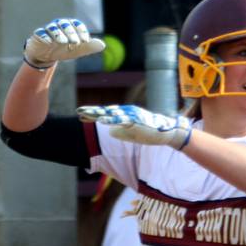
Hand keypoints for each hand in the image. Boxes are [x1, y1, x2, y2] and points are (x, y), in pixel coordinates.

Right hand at [23, 18, 104, 68]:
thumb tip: (103, 45)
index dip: (82, 31)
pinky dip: (45, 36)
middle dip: (71, 32)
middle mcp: (59, 26)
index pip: (77, 24)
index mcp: (70, 27)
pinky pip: (41, 33)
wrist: (47, 56)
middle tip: (76, 42)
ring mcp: (48, 30)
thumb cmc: (65, 50)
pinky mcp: (38, 35)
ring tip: (64, 42)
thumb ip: (89, 47)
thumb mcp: (79, 50)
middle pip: (65, 24)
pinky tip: (50, 42)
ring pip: (53, 28)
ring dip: (59, 34)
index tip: (86, 41)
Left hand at [77, 105, 191, 149]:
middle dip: (92, 112)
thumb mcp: (132, 134)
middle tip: (79, 112)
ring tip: (87, 114)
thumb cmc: (149, 133)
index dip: (93, 114)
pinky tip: (103, 120)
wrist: (166, 133)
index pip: (106, 113)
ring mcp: (131, 116)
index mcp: (125, 115)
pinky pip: (122, 120)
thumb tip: (110, 132)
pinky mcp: (137, 121)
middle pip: (106, 112)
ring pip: (112, 114)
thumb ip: (121, 132)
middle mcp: (127, 112)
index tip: (80, 115)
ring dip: (99, 114)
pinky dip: (112, 120)